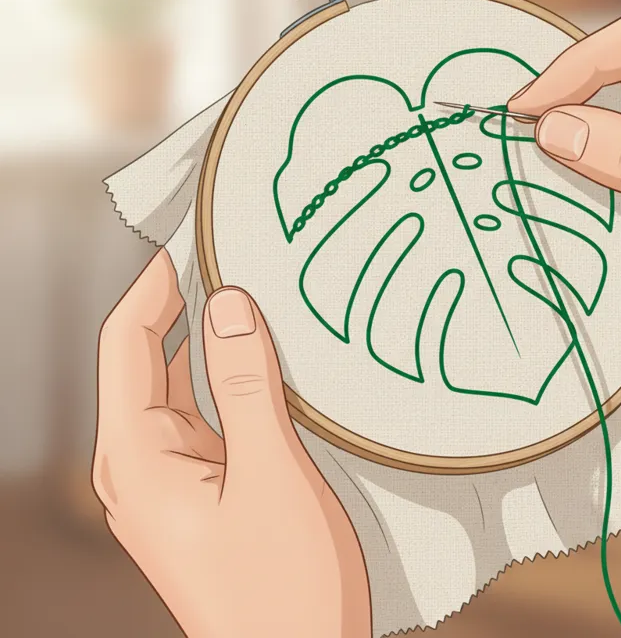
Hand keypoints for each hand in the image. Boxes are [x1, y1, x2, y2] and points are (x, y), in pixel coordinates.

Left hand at [92, 249, 371, 637]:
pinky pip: (205, 415)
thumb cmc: (284, 588)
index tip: (188, 240)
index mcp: (138, 461)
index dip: (153, 286)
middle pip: (148, 360)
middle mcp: (141, 466)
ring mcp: (171, 478)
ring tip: (250, 296)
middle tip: (229, 257)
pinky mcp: (201, 486)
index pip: (127, 345)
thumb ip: (243, 385)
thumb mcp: (269, 474)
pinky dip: (227, 379)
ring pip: (180, 386)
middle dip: (182, 305)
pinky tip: (261, 359)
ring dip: (210, 342)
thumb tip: (227, 305)